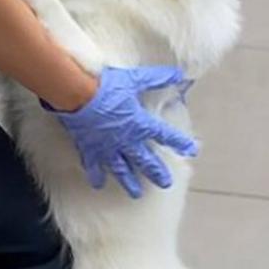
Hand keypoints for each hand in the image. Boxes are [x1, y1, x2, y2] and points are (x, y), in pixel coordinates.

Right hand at [48, 65, 197, 198]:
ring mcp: (107, 148)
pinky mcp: (90, 149)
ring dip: (130, 182)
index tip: (191, 151)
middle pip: (145, 160)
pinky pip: (93, 166)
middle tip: (165, 184)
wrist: (77, 94)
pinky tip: (98, 185)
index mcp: (140, 124)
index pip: (165, 135)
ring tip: (136, 194)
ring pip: (122, 169)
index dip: (179, 142)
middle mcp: (126, 141)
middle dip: (156, 172)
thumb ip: (157, 78)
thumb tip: (179, 74)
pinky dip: (96, 176)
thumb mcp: (135, 79)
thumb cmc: (107, 86)